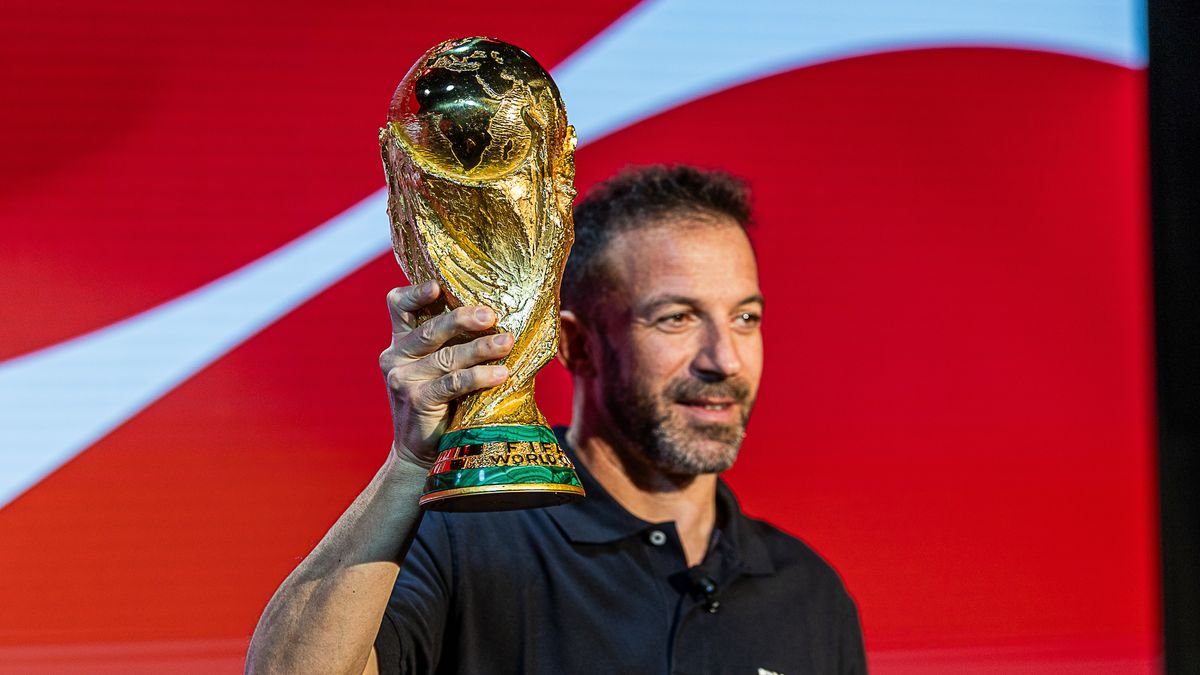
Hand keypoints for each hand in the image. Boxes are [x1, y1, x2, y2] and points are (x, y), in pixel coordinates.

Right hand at [379, 282, 513, 466]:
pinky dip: (480, 377)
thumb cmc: (439, 403)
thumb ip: (450, 344)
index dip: (416, 293)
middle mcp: (396, 356)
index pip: (399, 306)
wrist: (418, 452)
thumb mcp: (436, 369)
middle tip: (491, 315)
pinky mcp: (417, 401)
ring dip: (481, 348)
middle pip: (430, 328)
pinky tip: (502, 373)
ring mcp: (404, 379)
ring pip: (447, 356)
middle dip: (462, 318)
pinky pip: (453, 383)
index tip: (438, 286)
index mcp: (401, 342)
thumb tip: (499, 317)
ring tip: (507, 343)